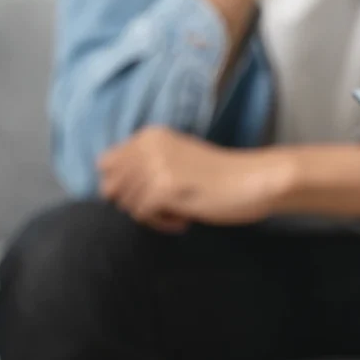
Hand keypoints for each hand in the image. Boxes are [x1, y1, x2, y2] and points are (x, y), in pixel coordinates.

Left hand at [97, 127, 294, 231]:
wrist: (254, 181)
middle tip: (167, 204)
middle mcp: (148, 146)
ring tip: (180, 210)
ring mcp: (156, 166)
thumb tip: (107, 189)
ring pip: (127, 204)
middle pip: (112, 187)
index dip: (124, 184)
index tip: (154, 192)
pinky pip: (143, 216)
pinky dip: (162, 224)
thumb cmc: (219, 175)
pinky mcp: (165, 189)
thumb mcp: (176, 159)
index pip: (106, 164)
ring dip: (151, 215)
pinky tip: (185, 219)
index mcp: (150, 135)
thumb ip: (144, 165)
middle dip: (135, 202)